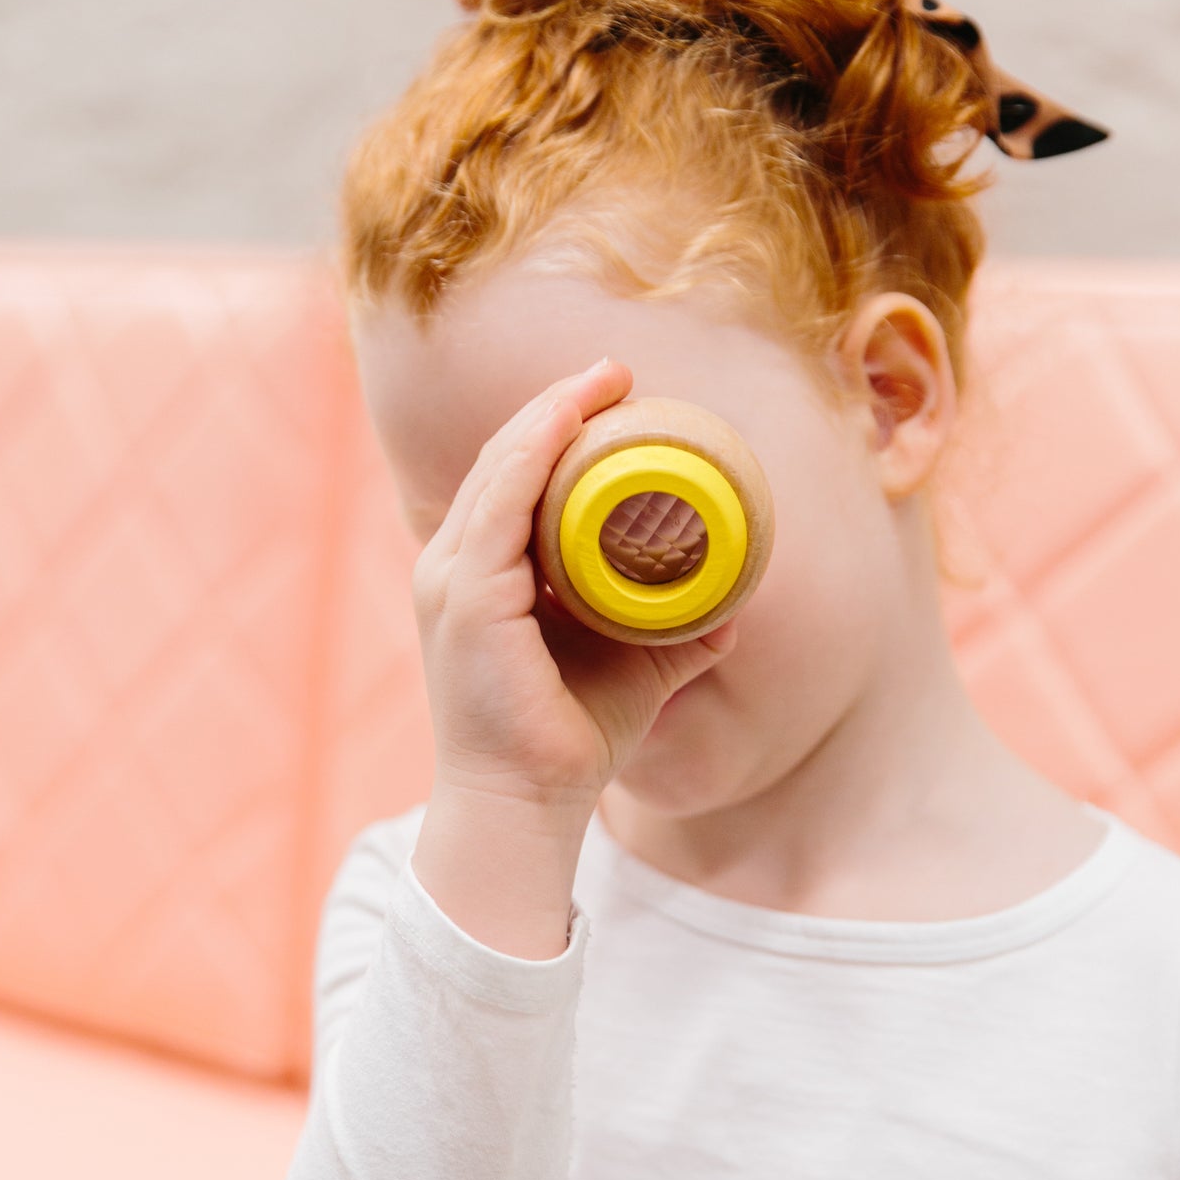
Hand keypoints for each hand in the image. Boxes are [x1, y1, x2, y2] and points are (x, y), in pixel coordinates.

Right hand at [411, 354, 739, 814]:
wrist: (524, 807)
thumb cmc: (566, 745)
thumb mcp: (629, 674)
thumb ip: (669, 638)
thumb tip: (728, 613)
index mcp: (478, 581)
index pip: (510, 483)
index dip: (556, 430)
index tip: (616, 396)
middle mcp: (452, 570)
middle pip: (502, 462)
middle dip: (558, 408)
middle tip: (619, 372)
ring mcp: (452, 582)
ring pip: (500, 470)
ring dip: (551, 414)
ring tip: (606, 380)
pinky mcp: (468, 599)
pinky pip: (501, 503)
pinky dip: (534, 452)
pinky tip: (568, 419)